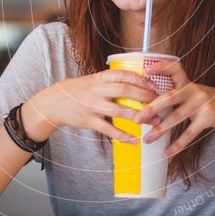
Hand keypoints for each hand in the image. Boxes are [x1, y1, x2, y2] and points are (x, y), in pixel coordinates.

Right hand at [22, 70, 158, 144]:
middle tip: (160, 101)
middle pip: (124, 91)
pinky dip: (123, 136)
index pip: (123, 75)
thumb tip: (138, 83)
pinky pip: (109, 130)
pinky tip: (135, 140)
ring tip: (154, 121)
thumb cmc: (79, 91)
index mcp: (100, 78)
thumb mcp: (94, 80)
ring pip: (119, 111)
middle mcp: (97, 90)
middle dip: (144, 96)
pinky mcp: (89, 121)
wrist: (54, 102)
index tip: (154, 84)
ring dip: (139, 116)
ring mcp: (93, 106)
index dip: (140, 79)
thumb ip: (112, 82)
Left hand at [133, 59, 214, 156]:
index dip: (160, 67)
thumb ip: (180, 99)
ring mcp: (202, 102)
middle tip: (136, 118)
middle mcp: (194, 90)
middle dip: (151, 108)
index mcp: (189, 84)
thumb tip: (155, 110)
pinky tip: (168, 152)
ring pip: (177, 117)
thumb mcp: (198, 96)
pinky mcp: (209, 116)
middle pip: (169, 97)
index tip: (145, 70)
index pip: (174, 69)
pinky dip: (178, 144)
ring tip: (148, 139)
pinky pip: (190, 132)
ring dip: (160, 130)